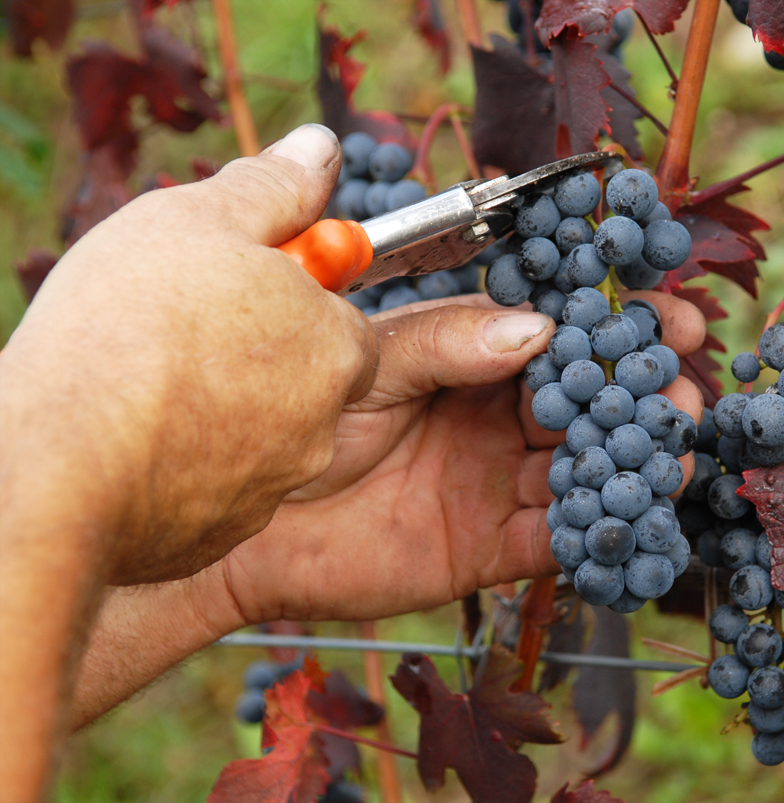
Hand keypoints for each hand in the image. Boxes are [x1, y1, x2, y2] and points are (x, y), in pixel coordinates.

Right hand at [0, 124, 378, 584]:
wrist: (58, 466)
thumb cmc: (131, 328)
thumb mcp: (201, 222)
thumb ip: (271, 189)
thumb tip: (319, 149)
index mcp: (334, 348)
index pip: (341, 319)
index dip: (288, 296)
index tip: (230, 286)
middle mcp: (320, 428)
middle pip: (299, 378)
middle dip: (249, 352)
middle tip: (175, 329)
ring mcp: (269, 489)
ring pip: (250, 433)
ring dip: (210, 405)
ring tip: (137, 380)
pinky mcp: (216, 535)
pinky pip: (205, 485)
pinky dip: (174, 461)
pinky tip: (123, 438)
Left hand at [186, 290, 706, 626]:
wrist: (243, 522)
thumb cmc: (294, 419)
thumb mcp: (368, 361)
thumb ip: (446, 341)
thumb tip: (535, 329)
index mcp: (473, 357)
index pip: (561, 332)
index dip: (617, 320)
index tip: (669, 311)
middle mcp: (499, 417)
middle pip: (590, 399)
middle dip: (644, 388)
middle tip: (686, 381)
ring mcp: (499, 481)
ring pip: (586, 467)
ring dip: (637, 456)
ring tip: (676, 442)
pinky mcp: (492, 547)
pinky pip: (558, 538)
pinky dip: (599, 529)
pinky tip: (636, 512)